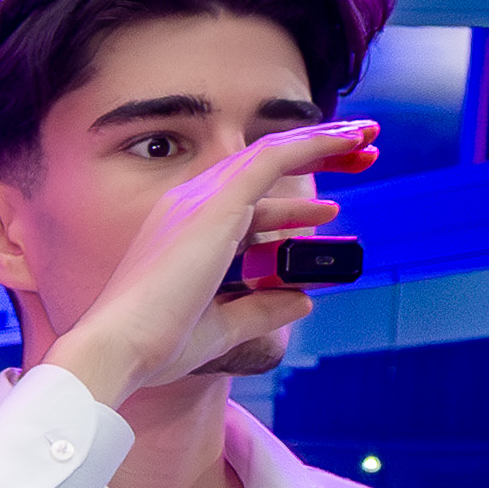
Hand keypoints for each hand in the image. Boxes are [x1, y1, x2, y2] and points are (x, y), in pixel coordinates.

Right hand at [40, 121, 375, 405]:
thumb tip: (304, 299)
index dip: (294, 202)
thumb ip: (261, 308)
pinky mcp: (217, 203)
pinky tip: (349, 140)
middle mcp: (189, 204)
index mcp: (184, 231)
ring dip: (324, 141)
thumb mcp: (221, 325)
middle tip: (364, 153)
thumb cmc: (154, 344)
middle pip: (263, 165)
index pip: (249, 201)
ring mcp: (200, 199)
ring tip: (369, 139)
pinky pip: (274, 157)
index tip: (331, 207)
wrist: (120, 348)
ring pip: (273, 151)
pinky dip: (313, 143)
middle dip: (316, 153)